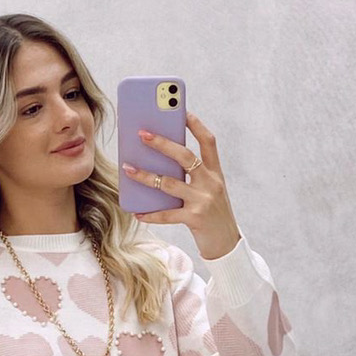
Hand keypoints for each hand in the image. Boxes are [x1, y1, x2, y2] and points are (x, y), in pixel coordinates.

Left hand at [121, 110, 241, 259]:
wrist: (228, 245)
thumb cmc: (212, 215)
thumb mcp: (208, 192)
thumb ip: (191, 178)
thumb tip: (158, 165)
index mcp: (216, 173)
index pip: (208, 142)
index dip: (196, 124)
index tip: (181, 110)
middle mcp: (211, 183)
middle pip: (185, 156)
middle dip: (162, 143)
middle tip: (142, 133)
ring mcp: (204, 200)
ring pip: (170, 183)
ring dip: (146, 175)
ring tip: (128, 169)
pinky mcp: (195, 219)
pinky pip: (167, 214)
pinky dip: (150, 214)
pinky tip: (136, 212)